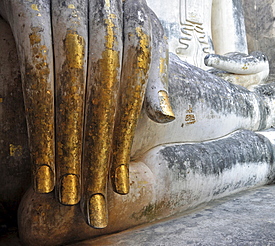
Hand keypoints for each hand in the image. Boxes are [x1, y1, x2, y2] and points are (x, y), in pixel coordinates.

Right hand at [0, 0, 173, 228]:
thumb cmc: (112, 8)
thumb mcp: (140, 34)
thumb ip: (151, 73)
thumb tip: (165, 117)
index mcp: (135, 25)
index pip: (130, 95)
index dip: (124, 141)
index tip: (120, 184)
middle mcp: (103, 18)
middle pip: (101, 99)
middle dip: (96, 153)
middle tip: (92, 199)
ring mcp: (64, 11)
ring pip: (67, 90)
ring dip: (66, 145)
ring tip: (66, 191)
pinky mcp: (26, 8)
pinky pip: (33, 70)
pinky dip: (38, 116)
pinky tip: (42, 157)